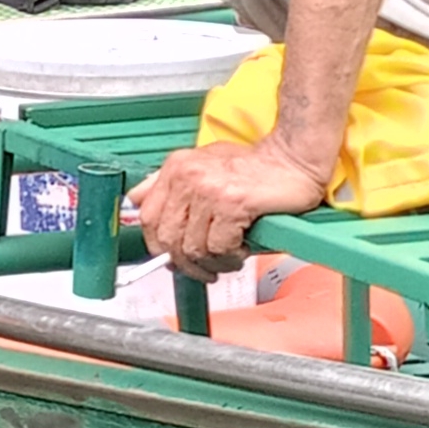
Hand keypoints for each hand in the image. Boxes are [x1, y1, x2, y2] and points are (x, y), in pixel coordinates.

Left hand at [127, 136, 331, 278]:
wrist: (293, 159)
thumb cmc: (252, 166)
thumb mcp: (202, 164)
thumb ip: (167, 182)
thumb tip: (135, 202)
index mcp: (176, 167)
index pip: (148, 217)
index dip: (158, 246)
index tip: (172, 259)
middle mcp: (188, 177)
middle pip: (168, 238)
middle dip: (186, 263)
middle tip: (205, 268)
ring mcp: (209, 190)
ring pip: (194, 248)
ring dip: (213, 263)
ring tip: (229, 257)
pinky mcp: (233, 204)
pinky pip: (219, 247)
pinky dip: (230, 256)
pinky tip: (242, 247)